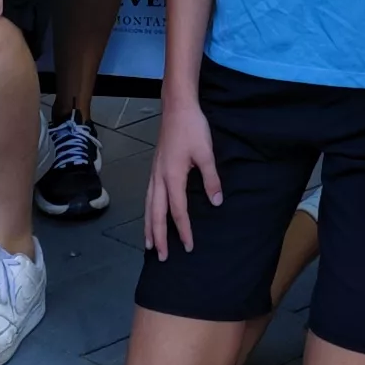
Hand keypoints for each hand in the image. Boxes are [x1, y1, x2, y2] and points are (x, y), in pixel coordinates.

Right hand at [146, 95, 222, 255]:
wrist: (177, 107)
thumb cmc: (192, 128)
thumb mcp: (206, 153)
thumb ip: (211, 179)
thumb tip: (216, 203)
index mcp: (172, 177)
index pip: (178, 211)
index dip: (184, 230)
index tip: (189, 246)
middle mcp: (159, 178)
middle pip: (156, 214)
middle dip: (158, 237)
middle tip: (161, 257)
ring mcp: (154, 173)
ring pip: (149, 206)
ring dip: (148, 227)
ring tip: (148, 244)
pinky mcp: (155, 167)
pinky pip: (148, 196)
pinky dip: (148, 211)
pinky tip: (150, 215)